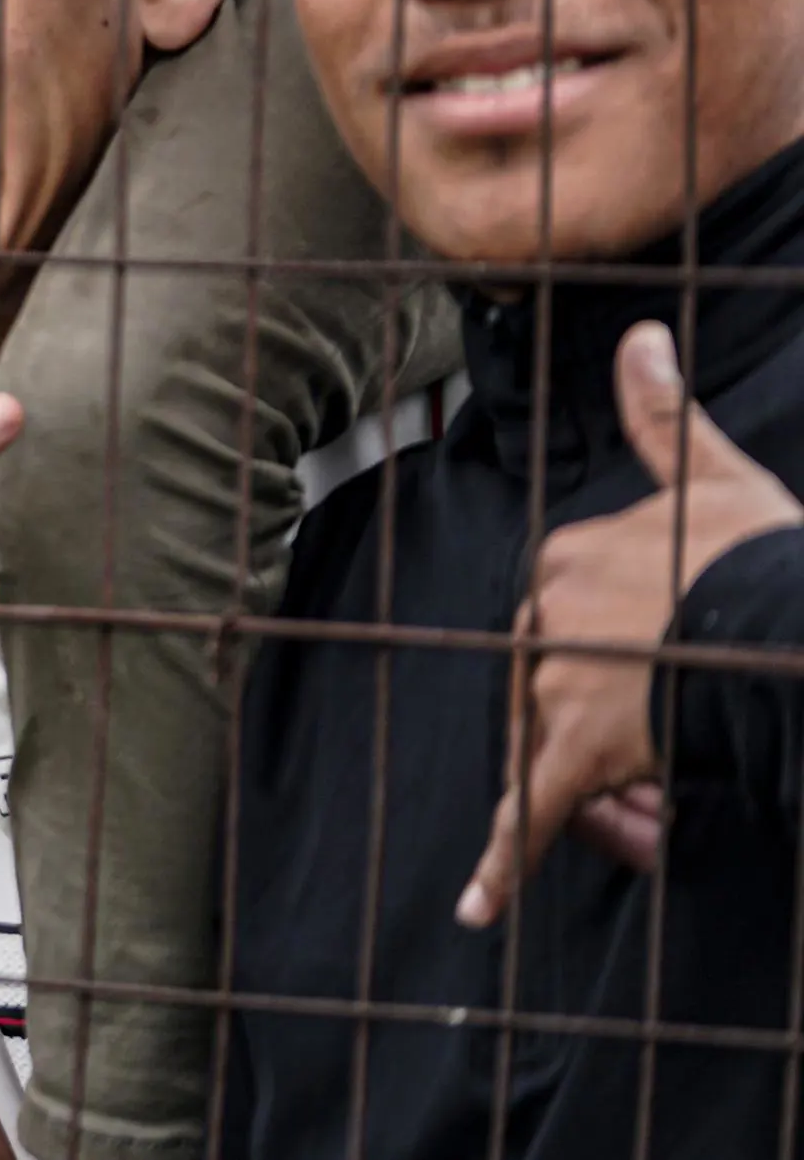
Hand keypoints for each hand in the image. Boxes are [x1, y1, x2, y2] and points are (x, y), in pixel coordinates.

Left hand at [461, 321, 803, 927]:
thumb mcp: (714, 478)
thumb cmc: (762, 558)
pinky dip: (501, 863)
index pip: (563, 614)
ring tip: (650, 813)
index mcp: (565, 557)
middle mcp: (543, 616)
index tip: (664, 674)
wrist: (790, 624)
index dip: (611, 654)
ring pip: (550, 750)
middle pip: (548, 685)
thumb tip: (642, 337)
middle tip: (667, 747)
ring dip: (594, 788)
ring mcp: (556, 686)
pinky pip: (530, 816)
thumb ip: (663, 416)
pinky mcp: (576, 758)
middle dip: (603, 723)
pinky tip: (475, 910)